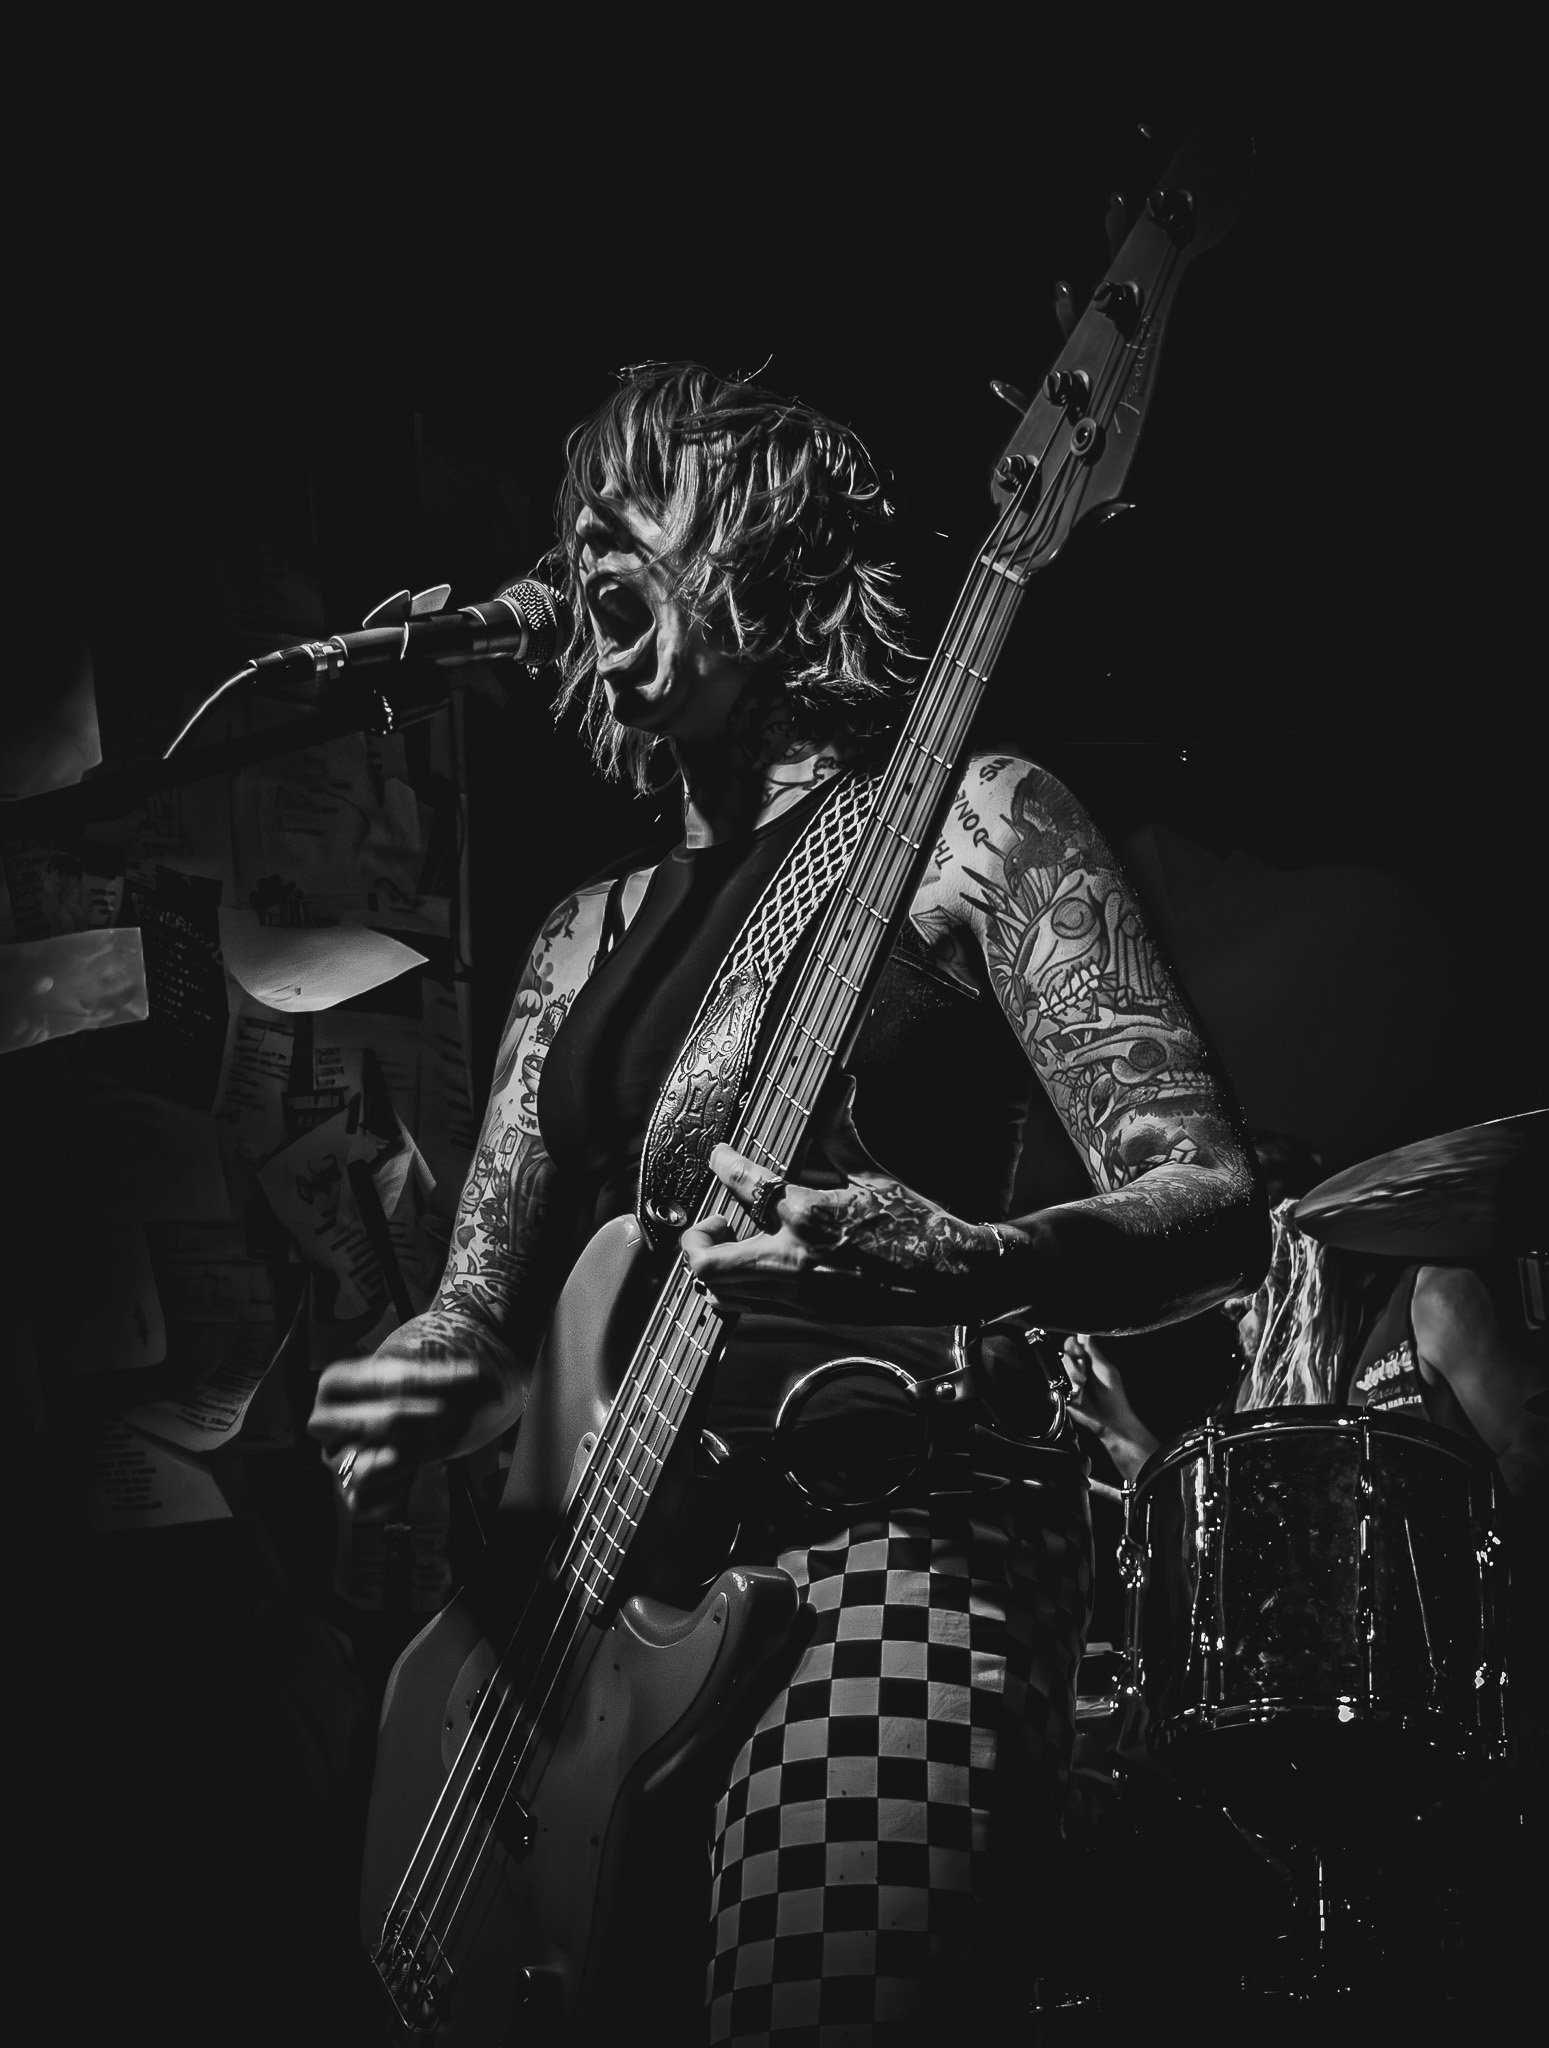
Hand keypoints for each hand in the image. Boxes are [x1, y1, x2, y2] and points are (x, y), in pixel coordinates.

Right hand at [307, 1317, 494, 1519]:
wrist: (391, 1426)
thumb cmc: (403, 1395)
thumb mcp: (419, 1374)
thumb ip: (452, 1375)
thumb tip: (488, 1385)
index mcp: (334, 1383)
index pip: (385, 1378)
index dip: (433, 1378)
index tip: (472, 1376)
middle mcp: (324, 1422)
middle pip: (386, 1422)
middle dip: (436, 1416)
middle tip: (467, 1412)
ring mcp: (333, 1460)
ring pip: (377, 1466)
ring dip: (420, 1452)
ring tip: (439, 1438)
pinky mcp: (348, 1494)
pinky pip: (370, 1502)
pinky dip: (398, 1488)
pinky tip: (415, 1469)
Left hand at [679, 1134, 1014, 1324]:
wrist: (948, 1279)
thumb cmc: (916, 1224)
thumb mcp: (875, 1174)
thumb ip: (841, 1133)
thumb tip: (841, 1085)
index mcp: (809, 1212)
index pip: (742, 1183)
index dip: (721, 1162)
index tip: (720, 1155)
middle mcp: (794, 1257)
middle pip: (708, 1260)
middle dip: (697, 1237)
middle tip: (713, 1220)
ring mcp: (797, 1292)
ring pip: (721, 1292)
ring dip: (714, 1266)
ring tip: (732, 1245)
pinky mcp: (806, 1314)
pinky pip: (748, 1309)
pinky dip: (736, 1292)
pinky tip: (754, 1269)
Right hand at [1061, 1333, 1157, 1482]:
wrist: (1110, 1419)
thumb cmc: (1113, 1393)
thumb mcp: (1106, 1370)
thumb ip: (1094, 1352)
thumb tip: (1084, 1334)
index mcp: (1088, 1359)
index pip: (1073, 1344)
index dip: (1073, 1346)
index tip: (1079, 1352)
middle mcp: (1077, 1368)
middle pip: (1065, 1355)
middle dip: (1074, 1364)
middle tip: (1084, 1373)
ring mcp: (1069, 1381)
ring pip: (1060, 1369)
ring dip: (1072, 1377)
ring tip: (1083, 1387)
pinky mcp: (1063, 1394)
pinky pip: (1056, 1386)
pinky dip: (1066, 1389)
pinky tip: (1076, 1394)